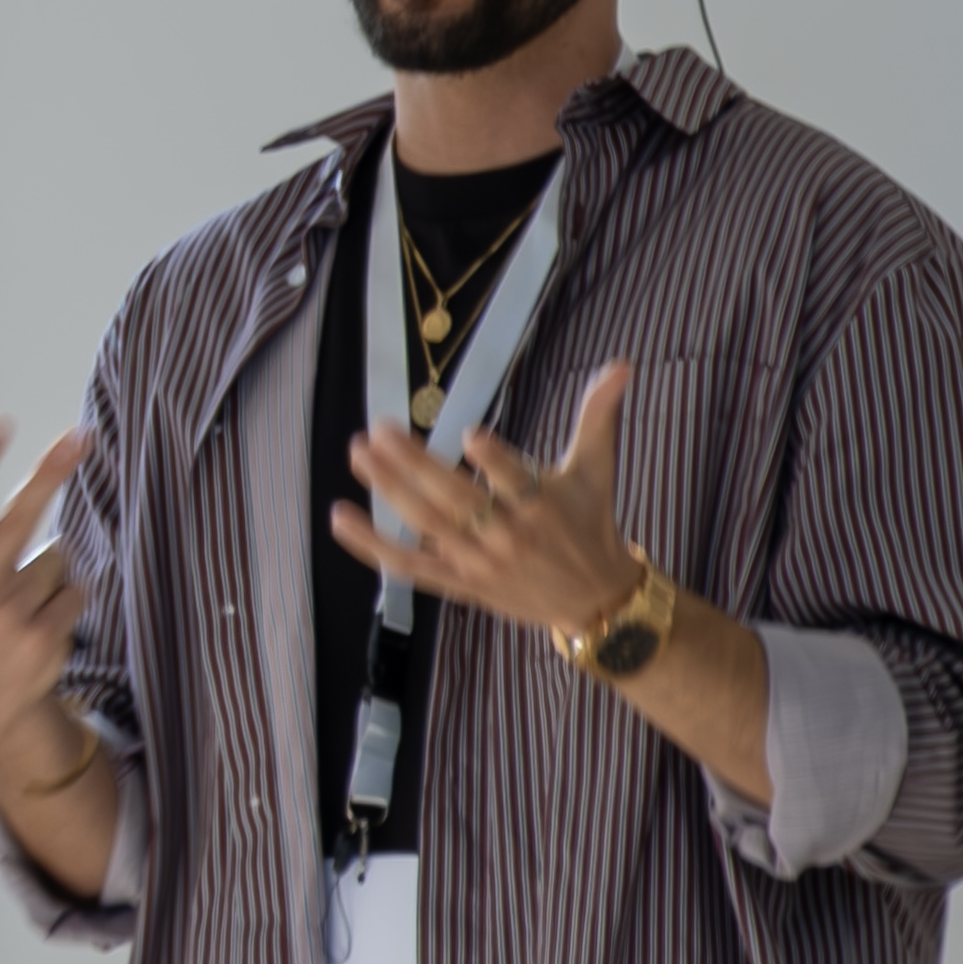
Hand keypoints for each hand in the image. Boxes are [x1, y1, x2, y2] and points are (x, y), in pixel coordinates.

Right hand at [0, 417, 90, 755]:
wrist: (2, 693)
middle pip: (18, 518)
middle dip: (48, 474)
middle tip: (77, 437)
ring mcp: (7, 613)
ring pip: (57, 557)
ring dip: (52, 573)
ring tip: (27, 600)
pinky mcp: (40, 636)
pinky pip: (76, 590)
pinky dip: (68, 600)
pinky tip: (45, 621)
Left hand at [337, 360, 641, 636]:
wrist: (598, 600)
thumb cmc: (590, 523)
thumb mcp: (597, 469)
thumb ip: (599, 415)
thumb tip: (622, 364)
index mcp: (544, 504)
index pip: (517, 480)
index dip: (494, 461)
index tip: (470, 435)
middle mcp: (510, 534)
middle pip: (456, 500)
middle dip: (414, 465)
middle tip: (379, 428)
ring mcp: (481, 562)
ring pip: (428, 526)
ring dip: (388, 490)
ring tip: (359, 453)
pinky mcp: (461, 584)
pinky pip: (410, 566)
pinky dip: (373, 546)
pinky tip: (340, 517)